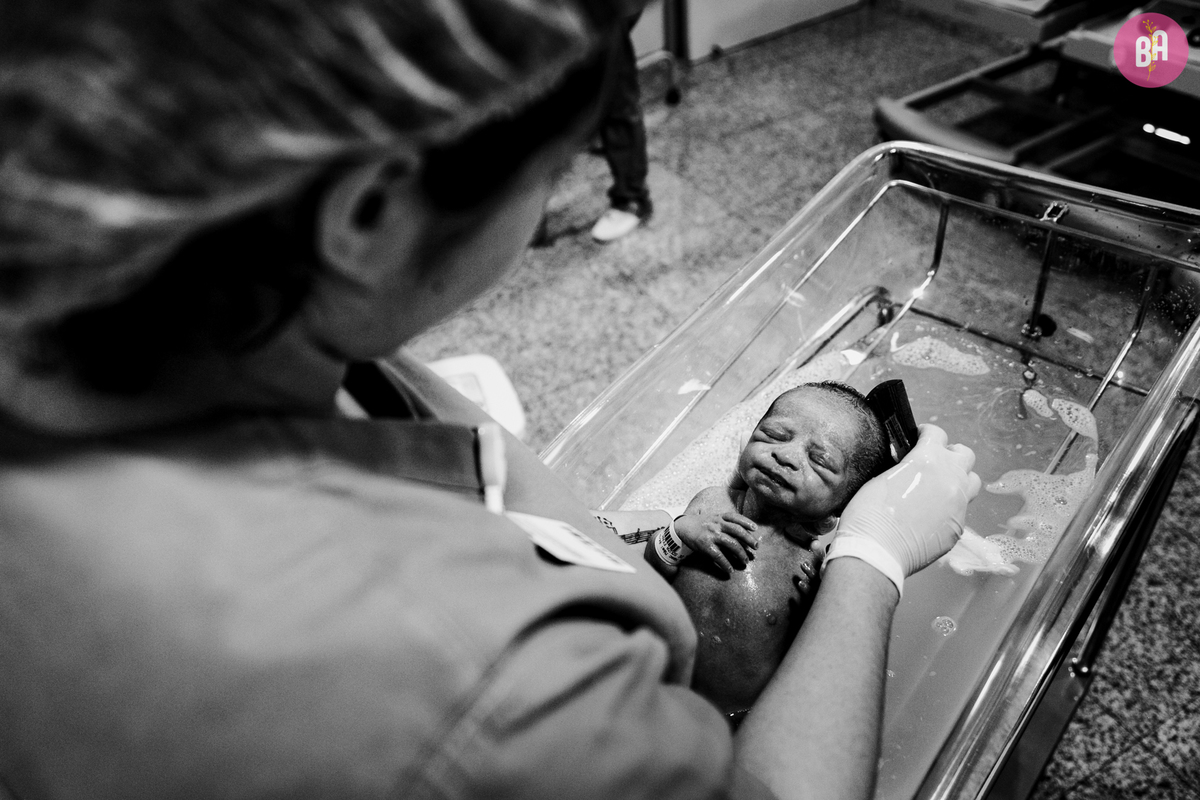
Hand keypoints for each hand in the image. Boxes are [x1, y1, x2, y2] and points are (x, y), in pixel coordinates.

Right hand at [674, 512, 758, 574]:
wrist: (682, 528)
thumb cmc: (701, 524)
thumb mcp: (713, 518)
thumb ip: (725, 522)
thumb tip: (741, 531)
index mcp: (719, 517)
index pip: (735, 517)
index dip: (746, 522)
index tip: (755, 528)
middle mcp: (717, 524)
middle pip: (737, 530)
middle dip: (749, 539)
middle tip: (756, 547)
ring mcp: (711, 535)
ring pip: (731, 543)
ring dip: (741, 553)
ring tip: (745, 560)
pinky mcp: (705, 545)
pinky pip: (718, 556)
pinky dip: (725, 564)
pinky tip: (730, 570)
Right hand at [836, 424, 980, 577]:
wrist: (876, 551)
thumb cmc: (869, 515)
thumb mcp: (881, 477)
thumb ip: (905, 467)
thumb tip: (910, 466)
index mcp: (928, 460)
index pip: (937, 434)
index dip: (926, 433)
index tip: (920, 438)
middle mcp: (950, 479)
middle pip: (965, 455)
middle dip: (950, 454)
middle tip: (935, 460)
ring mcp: (958, 505)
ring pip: (972, 482)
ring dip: (959, 478)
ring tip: (941, 486)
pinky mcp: (958, 527)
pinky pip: (961, 510)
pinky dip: (950, 507)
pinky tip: (931, 514)